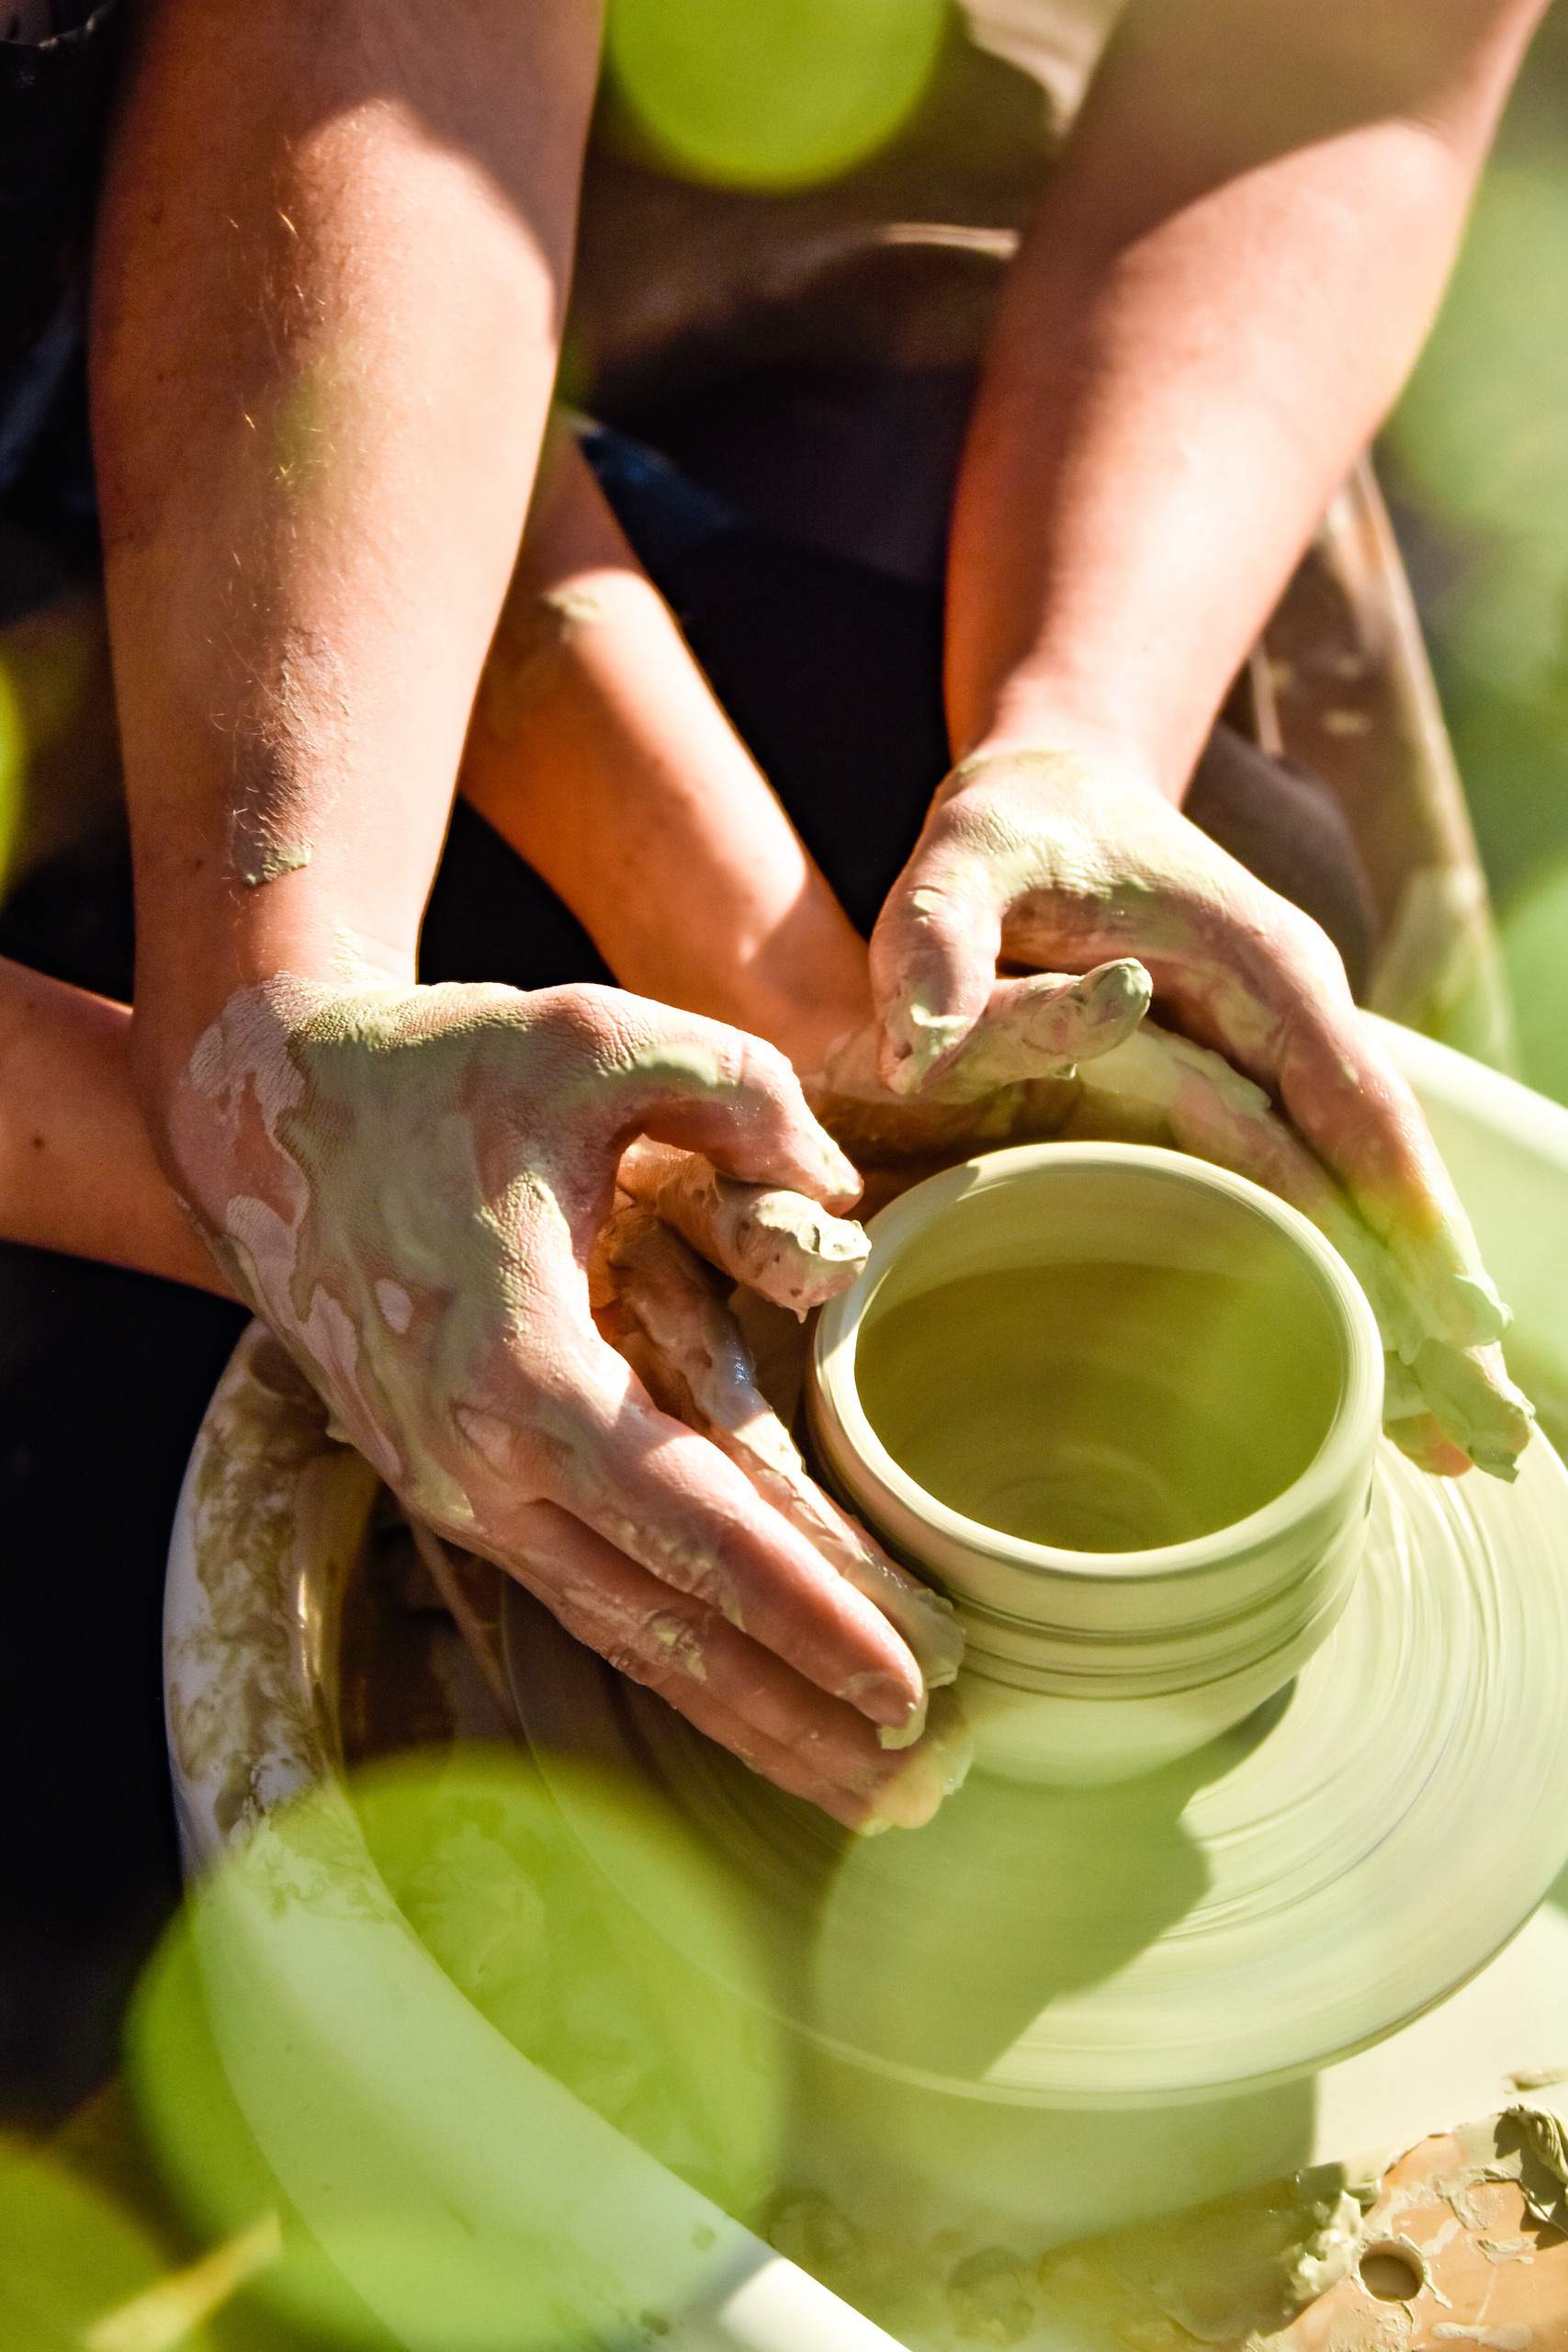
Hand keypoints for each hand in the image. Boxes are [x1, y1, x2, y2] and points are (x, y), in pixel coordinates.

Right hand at [170, 975, 963, 1828]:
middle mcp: (480, 1468)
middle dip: (799, 1717)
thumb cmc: (440, 1071)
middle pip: (668, 1629)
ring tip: (859, 1789)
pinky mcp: (454, 1486)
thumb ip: (745, 1095)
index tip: (920, 1684)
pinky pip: (587, 1593)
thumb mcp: (599, 1038)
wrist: (262, 1113)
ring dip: (744, 1716)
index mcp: (523, 1377)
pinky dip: (678, 1655)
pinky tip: (748, 1690)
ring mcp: (457, 1492)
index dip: (815, 1614)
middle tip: (926, 1790)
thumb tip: (846, 1198)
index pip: (701, 1530)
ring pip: (625, 1634)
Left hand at [866, 748, 1530, 1476]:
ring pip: (1374, 1189)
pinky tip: (1389, 1368)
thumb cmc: (1006, 833)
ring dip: (1421, 1304)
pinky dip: (1369, 1272)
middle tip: (1489, 1435)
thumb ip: (937, 939)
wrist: (1054, 790)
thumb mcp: (958, 863)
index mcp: (1255, 965)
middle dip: (1439, 1294)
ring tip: (1466, 1439)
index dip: (1399, 1213)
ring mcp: (1289, 1050)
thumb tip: (916, 1042)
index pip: (1349, 1104)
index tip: (1448, 1324)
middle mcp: (1295, 1012)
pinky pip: (1331, 1183)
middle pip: (1389, 1169)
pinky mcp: (1265, 1081)